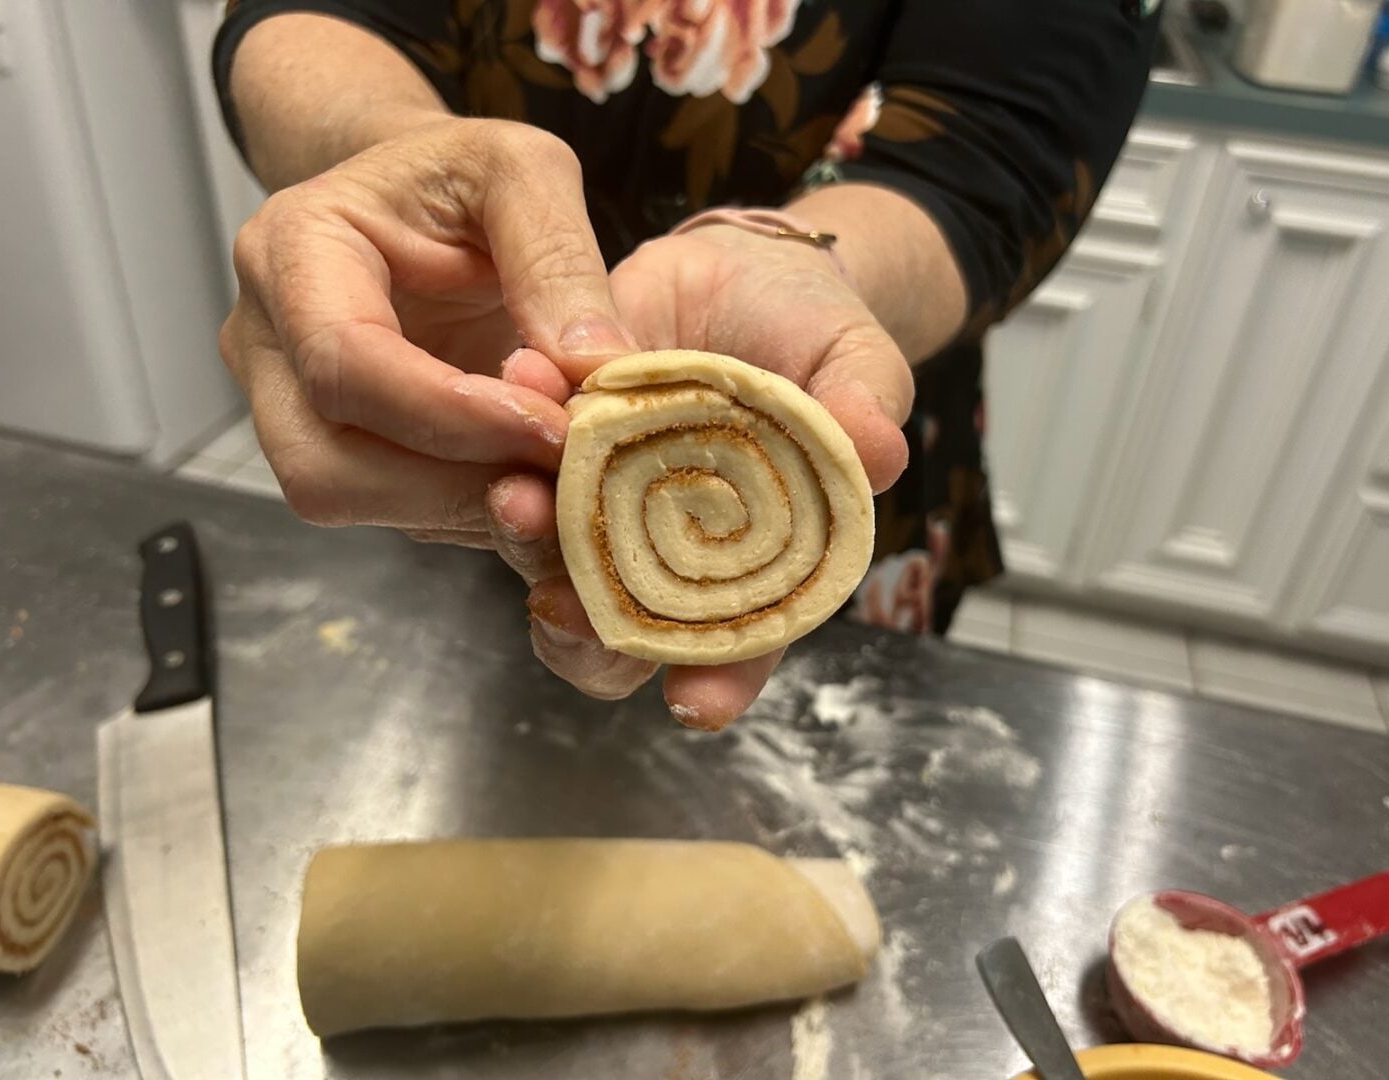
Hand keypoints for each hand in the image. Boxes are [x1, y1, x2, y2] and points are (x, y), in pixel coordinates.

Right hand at [219, 116, 636, 544]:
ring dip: (470, 508)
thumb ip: (559, 258)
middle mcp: (266, 342)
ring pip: (357, 502)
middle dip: (455, 484)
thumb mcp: (523, 171)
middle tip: (561, 464)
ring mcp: (289, 406)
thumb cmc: (459, 175)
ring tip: (557, 470)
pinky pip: (396, 513)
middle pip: (327, 464)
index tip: (551, 424)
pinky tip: (534, 476)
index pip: (344, 362)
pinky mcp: (338, 451)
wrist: (418, 200)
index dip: (451, 414)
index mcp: (292, 251)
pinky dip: (475, 511)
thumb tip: (596, 369)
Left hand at [492, 223, 914, 728]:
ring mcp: (608, 505)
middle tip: (562, 603)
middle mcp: (672, 554)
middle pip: (621, 633)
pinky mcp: (559, 447)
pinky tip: (519, 385)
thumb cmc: (816, 337)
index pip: (740, 647)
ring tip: (516, 496)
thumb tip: (880, 453)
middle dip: (586, 633)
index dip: (719, 682)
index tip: (692, 702)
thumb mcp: (857, 362)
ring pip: (552, 561)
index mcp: (759, 563)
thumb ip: (865, 407)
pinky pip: (521, 463)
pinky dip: (507, 443)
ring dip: (526, 542)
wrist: (745, 272)